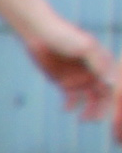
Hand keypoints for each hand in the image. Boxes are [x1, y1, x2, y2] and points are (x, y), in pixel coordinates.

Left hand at [29, 17, 121, 132]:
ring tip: (82, 118)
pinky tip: (66, 109)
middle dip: (100, 108)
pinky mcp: (64, 82)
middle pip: (102, 95)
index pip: (113, 84)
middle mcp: (94, 72)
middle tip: (93, 119)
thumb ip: (98, 64)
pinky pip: (72, 97)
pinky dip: (71, 104)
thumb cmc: (65, 36)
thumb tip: (112, 82)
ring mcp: (79, 77)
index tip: (110, 110)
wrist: (38, 33)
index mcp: (103, 63)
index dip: (113, 98)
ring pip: (89, 99)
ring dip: (88, 109)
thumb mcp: (85, 47)